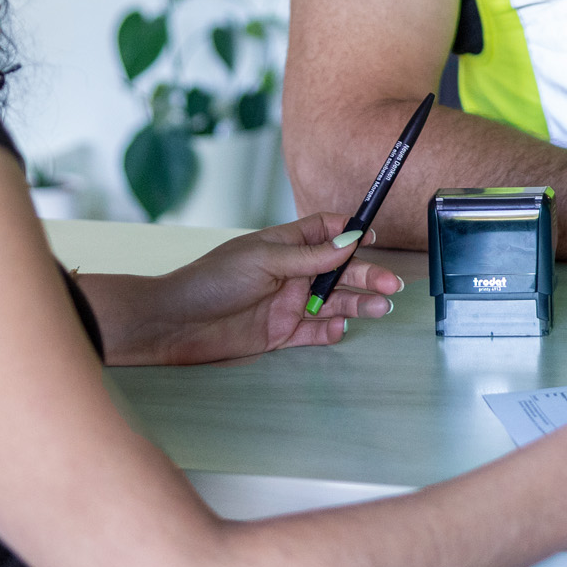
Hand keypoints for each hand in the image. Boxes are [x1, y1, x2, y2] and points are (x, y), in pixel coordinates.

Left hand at [137, 214, 407, 365]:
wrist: (175, 324)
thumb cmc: (212, 281)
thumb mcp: (263, 261)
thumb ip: (309, 257)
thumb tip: (350, 241)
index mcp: (286, 246)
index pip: (326, 232)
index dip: (351, 233)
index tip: (373, 237)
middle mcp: (292, 273)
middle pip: (340, 271)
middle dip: (366, 275)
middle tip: (390, 285)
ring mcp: (289, 304)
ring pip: (335, 302)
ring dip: (358, 303)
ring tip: (379, 307)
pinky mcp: (282, 334)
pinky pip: (316, 332)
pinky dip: (331, 330)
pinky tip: (340, 328)